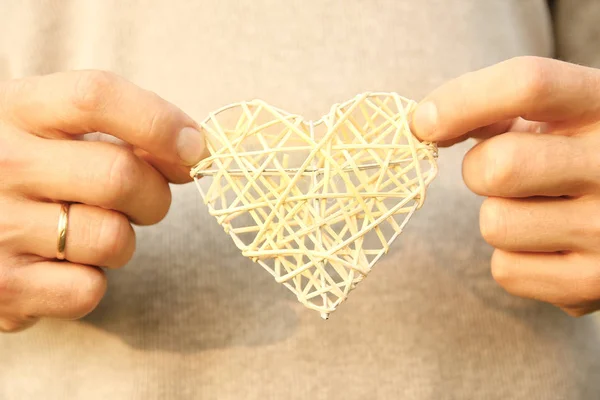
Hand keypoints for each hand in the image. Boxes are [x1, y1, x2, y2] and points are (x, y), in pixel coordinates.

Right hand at [0, 71, 205, 331]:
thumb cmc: (37, 168)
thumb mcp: (60, 127)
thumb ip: (125, 127)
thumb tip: (195, 150)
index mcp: (17, 108)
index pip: (96, 97)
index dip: (160, 123)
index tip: (195, 148)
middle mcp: (0, 162)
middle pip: (119, 176)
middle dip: (154, 195)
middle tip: (143, 200)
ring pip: (113, 238)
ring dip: (123, 241)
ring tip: (92, 230)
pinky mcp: (4, 286)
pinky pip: (89, 289)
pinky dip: (92, 281)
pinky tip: (65, 264)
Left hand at [412, 56, 599, 315]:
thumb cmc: (578, 154)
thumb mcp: (561, 114)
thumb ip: (501, 105)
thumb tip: (428, 122)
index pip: (528, 84)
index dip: (460, 101)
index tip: (423, 123)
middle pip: (498, 166)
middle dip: (478, 169)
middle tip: (502, 173)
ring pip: (495, 224)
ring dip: (499, 216)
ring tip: (540, 209)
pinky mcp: (593, 284)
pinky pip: (506, 270)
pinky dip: (514, 258)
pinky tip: (548, 244)